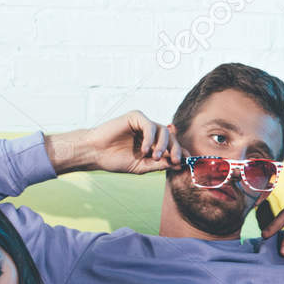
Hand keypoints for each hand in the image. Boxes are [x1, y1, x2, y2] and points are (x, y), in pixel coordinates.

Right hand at [54, 111, 181, 176]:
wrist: (96, 153)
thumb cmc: (116, 160)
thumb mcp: (142, 167)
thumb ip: (160, 165)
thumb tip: (179, 164)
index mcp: (154, 144)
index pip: (173, 146)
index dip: (182, 153)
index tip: (187, 163)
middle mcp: (151, 133)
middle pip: (172, 137)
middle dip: (175, 149)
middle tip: (175, 160)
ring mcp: (143, 123)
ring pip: (163, 130)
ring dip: (162, 145)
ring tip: (155, 157)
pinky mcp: (135, 117)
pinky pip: (149, 125)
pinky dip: (150, 138)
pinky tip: (144, 150)